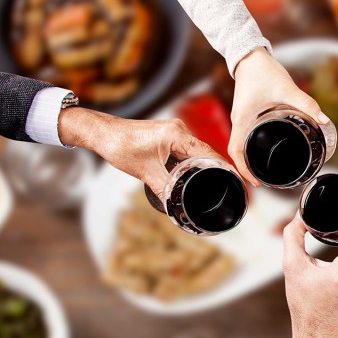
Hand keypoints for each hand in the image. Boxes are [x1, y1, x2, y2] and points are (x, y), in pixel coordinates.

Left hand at [59, 108, 218, 197]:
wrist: (102, 133)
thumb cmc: (120, 146)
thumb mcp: (145, 172)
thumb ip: (164, 189)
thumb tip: (176, 208)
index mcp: (177, 135)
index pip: (208, 152)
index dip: (223, 167)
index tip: (234, 178)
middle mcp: (179, 130)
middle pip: (206, 151)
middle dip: (216, 168)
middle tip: (225, 184)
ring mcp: (174, 131)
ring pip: (196, 150)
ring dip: (203, 165)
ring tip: (213, 181)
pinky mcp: (168, 135)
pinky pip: (187, 149)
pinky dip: (191, 161)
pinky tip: (193, 172)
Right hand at [230, 48, 329, 185]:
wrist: (251, 54)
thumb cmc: (263, 70)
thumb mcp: (286, 89)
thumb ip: (306, 103)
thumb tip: (323, 119)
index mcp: (243, 120)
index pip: (236, 151)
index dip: (244, 170)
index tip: (257, 182)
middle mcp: (239, 120)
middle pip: (238, 152)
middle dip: (249, 168)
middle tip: (265, 180)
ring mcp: (242, 117)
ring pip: (241, 144)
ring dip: (250, 158)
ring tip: (265, 170)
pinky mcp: (247, 112)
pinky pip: (246, 134)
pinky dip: (252, 145)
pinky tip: (267, 147)